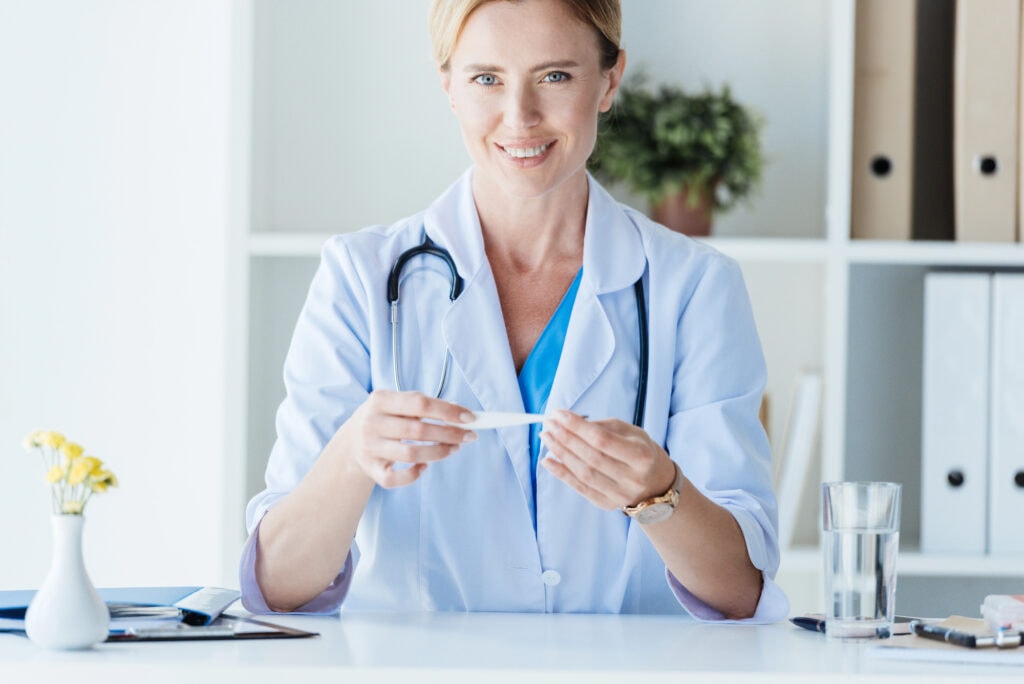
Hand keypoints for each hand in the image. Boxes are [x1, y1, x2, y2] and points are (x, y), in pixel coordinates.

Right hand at [330, 389, 476, 488]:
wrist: (350, 443)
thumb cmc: (383, 419)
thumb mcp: (396, 404)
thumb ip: (423, 405)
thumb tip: (460, 412)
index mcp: (381, 400)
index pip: (420, 403)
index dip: (448, 411)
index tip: (470, 418)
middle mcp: (372, 423)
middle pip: (418, 430)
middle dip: (449, 434)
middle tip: (469, 436)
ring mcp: (370, 448)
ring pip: (411, 454)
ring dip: (438, 453)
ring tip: (453, 449)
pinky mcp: (370, 470)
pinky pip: (395, 478)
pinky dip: (414, 474)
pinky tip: (425, 466)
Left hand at [539, 410, 675, 510]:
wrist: (654, 482)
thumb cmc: (639, 450)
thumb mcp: (629, 432)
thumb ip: (601, 427)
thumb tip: (567, 423)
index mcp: (642, 456)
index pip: (603, 440)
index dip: (578, 427)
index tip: (559, 414)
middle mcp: (632, 478)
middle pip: (591, 456)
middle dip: (565, 438)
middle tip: (548, 424)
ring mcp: (619, 494)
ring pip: (583, 473)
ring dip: (560, 453)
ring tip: (546, 437)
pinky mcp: (606, 503)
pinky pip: (579, 487)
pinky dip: (561, 473)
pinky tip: (547, 460)